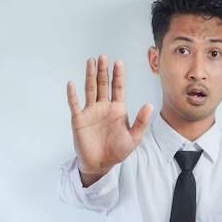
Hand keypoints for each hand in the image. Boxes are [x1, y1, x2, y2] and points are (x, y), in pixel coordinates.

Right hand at [67, 55, 152, 185]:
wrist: (100, 164)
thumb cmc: (117, 151)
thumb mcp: (134, 138)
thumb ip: (141, 121)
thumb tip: (149, 105)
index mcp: (118, 109)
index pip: (118, 88)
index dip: (118, 75)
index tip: (118, 62)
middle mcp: (104, 107)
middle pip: (103, 84)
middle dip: (103, 70)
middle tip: (103, 56)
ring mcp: (91, 112)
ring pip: (90, 89)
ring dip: (90, 76)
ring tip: (90, 61)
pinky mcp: (79, 119)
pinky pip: (75, 104)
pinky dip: (72, 94)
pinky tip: (72, 84)